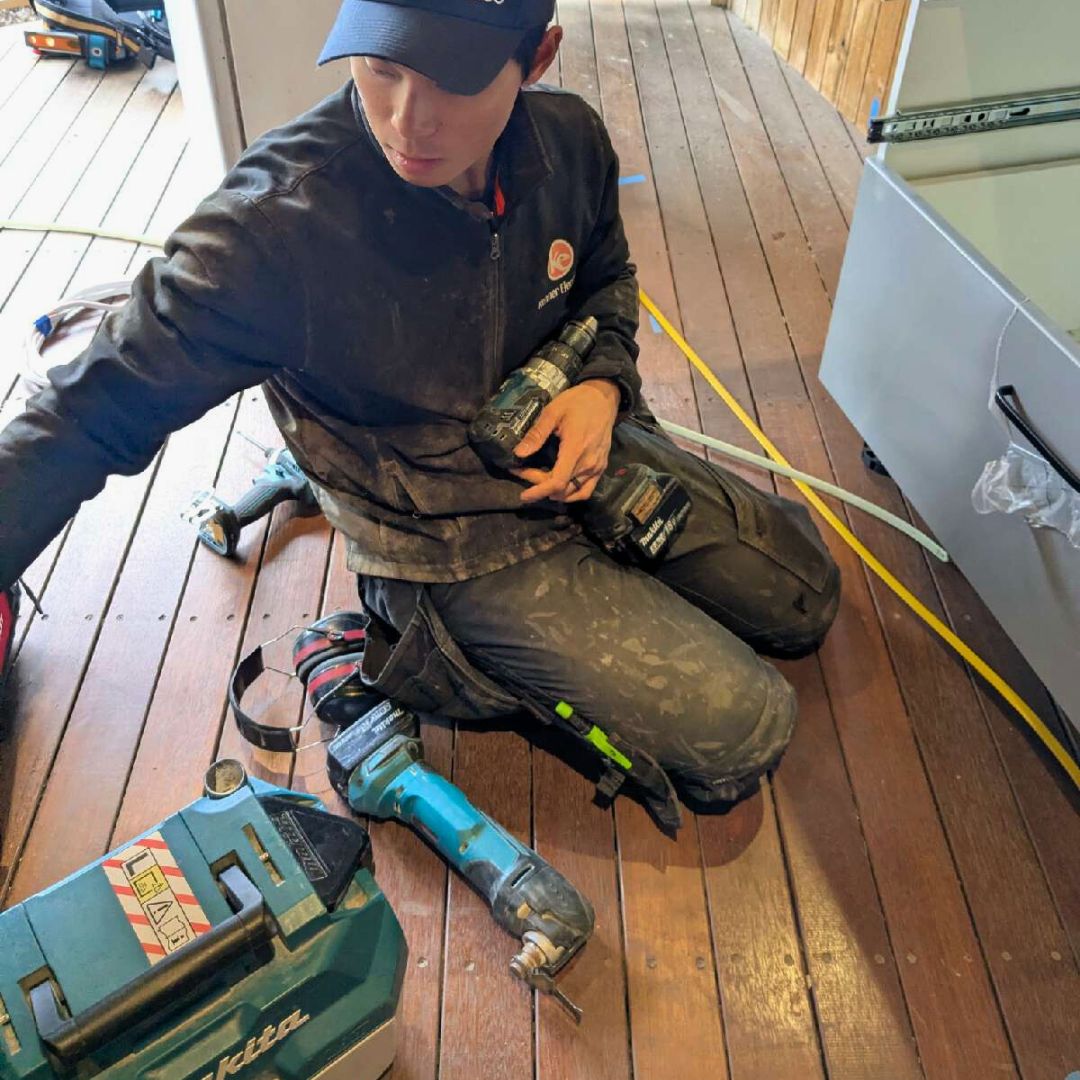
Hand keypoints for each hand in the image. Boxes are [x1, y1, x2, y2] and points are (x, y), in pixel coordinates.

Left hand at [512, 380, 620, 503]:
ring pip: (573, 492)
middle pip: (561, 488)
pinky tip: (559, 490)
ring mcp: (597, 467)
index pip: (557, 481)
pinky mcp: (601, 467)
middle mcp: (588, 462)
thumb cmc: (578, 402)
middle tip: (524, 471)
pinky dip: (571, 495)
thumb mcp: (553, 412)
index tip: (524, 495)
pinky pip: (586, 490)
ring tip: (539, 481)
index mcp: (576, 448)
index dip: (539, 491)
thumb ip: (536, 434)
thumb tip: (519, 453)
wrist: (603, 398)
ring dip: (554, 492)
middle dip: (539, 485)